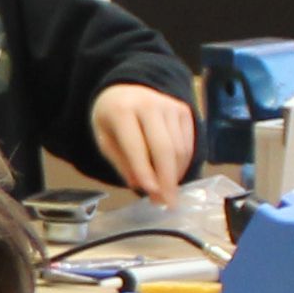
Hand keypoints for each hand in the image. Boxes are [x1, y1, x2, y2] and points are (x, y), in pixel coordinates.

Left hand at [87, 83, 198, 199]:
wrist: (125, 89)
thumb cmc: (111, 118)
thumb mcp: (105, 139)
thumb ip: (122, 162)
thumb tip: (141, 186)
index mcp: (123, 110)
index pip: (136, 145)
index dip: (145, 170)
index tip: (152, 193)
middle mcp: (150, 104)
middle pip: (165, 148)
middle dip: (167, 179)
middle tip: (168, 203)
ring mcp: (170, 106)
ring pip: (179, 148)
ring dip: (176, 175)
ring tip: (167, 194)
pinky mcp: (184, 110)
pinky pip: (188, 144)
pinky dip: (183, 164)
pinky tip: (173, 176)